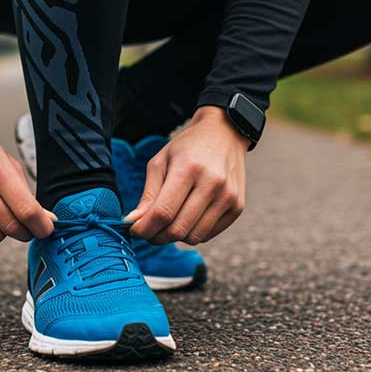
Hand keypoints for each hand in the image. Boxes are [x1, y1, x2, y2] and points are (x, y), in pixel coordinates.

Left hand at [124, 106, 247, 244]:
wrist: (224, 134)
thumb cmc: (187, 147)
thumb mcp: (161, 162)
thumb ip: (148, 194)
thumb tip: (133, 222)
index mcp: (189, 168)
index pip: (163, 212)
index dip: (144, 228)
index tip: (134, 230)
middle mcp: (213, 183)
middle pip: (178, 229)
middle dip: (156, 237)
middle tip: (147, 231)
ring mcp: (228, 196)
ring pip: (194, 237)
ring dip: (174, 237)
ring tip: (167, 224)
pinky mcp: (237, 207)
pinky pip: (208, 235)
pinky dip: (192, 233)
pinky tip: (186, 218)